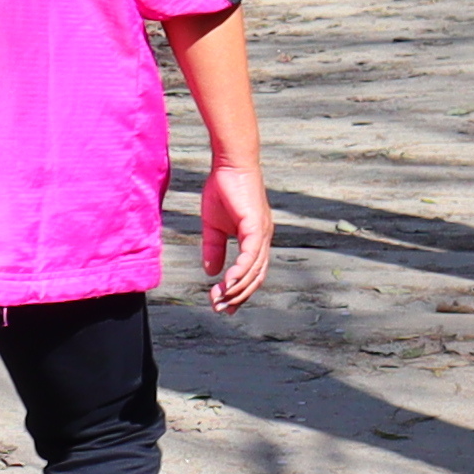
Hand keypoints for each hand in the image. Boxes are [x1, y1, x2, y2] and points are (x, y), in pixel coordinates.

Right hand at [197, 157, 272, 309]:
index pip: (251, 273)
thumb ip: (213, 249)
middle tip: (220, 309)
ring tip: (221, 299)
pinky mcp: (256, 226)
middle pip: (255, 278)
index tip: (222, 304)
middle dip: (238, 297)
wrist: (229, 164)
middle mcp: (263, 240)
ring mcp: (262, 233)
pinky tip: (228, 283)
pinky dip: (241, 271)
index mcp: (255, 240)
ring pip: (254, 270)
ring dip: (237, 288)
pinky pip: (251, 255)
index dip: (238, 292)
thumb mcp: (213, 226)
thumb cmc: (224, 189)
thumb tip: (211, 272)